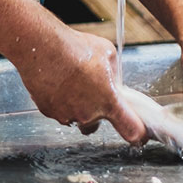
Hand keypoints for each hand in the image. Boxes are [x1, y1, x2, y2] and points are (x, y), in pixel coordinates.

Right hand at [15, 27, 147, 145]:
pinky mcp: (48, 111)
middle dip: (96, 110)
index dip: (138, 135)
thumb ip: (114, 75)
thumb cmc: (75, 49)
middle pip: (96, 123)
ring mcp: (67, 115)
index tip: (139, 135)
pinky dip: (59, 100)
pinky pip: (58, 110)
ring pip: (76, 117)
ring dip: (76, 104)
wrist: (43, 47)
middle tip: (89, 88)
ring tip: (70, 81)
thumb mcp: (107, 54)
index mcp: (109, 102)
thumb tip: (113, 81)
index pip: (132, 131)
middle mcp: (88, 115)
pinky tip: (57, 81)